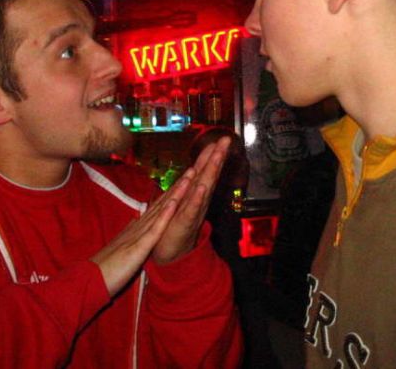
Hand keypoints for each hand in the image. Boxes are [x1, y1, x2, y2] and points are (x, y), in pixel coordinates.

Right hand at [91, 188, 183, 295]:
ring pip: (160, 211)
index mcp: (135, 229)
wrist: (90, 279)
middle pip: (160, 204)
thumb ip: (129, 233)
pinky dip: (164, 216)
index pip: (157, 208)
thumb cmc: (105, 267)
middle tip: (191, 170)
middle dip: (177, 187)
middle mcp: (137, 227)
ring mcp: (137, 235)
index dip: (171, 194)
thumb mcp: (121, 246)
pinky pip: (154, 230)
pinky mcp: (138, 247)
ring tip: (188, 178)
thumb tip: (135, 220)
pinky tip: (174, 203)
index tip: (184, 180)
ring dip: (175, 194)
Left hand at [152, 136, 230, 264]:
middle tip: (226, 140)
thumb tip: (195, 169)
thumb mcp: (181, 203)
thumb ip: (188, 187)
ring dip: (210, 173)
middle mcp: (198, 202)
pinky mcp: (184, 224)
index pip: (205, 172)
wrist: (168, 256)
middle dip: (217, 158)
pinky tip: (202, 187)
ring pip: (203, 189)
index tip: (221, 138)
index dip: (212, 155)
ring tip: (217, 157)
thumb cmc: (173, 227)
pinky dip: (197, 198)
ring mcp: (192, 212)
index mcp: (195, 195)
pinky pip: (192, 210)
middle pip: (209, 176)